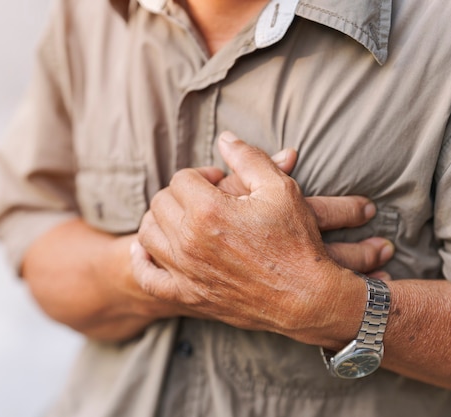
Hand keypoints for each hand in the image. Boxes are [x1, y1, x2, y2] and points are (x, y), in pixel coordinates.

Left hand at [134, 132, 376, 343]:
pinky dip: (142, 261)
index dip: (202, 175)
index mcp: (208, 210)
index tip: (221, 183)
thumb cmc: (297, 242)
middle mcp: (189, 241)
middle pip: (161, 202)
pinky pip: (148, 277)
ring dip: (161, 220)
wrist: (308, 299)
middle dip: (182, 194)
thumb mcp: (281, 189)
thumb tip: (224, 138)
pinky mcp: (187, 296)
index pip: (182, 178)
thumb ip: (248, 158)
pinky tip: (149, 250)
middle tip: (206, 199)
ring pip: (148, 233)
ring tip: (184, 219)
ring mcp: (185, 271)